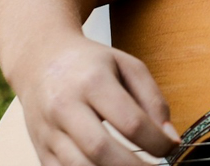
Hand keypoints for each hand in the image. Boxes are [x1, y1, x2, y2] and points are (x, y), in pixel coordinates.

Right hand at [12, 36, 181, 165]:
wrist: (39, 59)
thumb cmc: (89, 64)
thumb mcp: (127, 67)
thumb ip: (154, 100)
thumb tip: (170, 139)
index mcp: (92, 81)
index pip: (130, 122)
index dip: (156, 142)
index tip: (169, 148)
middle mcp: (65, 106)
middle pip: (101, 150)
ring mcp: (48, 130)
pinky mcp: (41, 149)